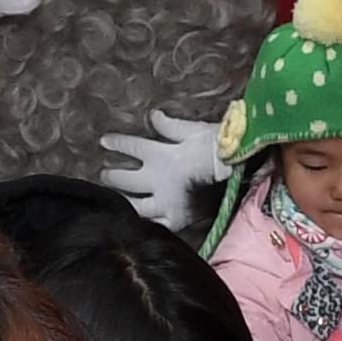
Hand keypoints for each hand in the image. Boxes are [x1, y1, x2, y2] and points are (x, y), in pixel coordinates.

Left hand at [99, 110, 222, 225]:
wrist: (238, 170)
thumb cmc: (217, 146)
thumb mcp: (193, 130)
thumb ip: (170, 126)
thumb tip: (153, 115)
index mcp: (159, 155)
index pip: (130, 147)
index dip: (116, 143)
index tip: (104, 141)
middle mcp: (156, 180)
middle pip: (126, 180)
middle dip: (112, 176)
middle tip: (104, 175)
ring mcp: (165, 202)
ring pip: (136, 206)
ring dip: (124, 202)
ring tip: (117, 201)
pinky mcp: (177, 219)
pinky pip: (158, 225)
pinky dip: (149, 224)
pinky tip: (141, 224)